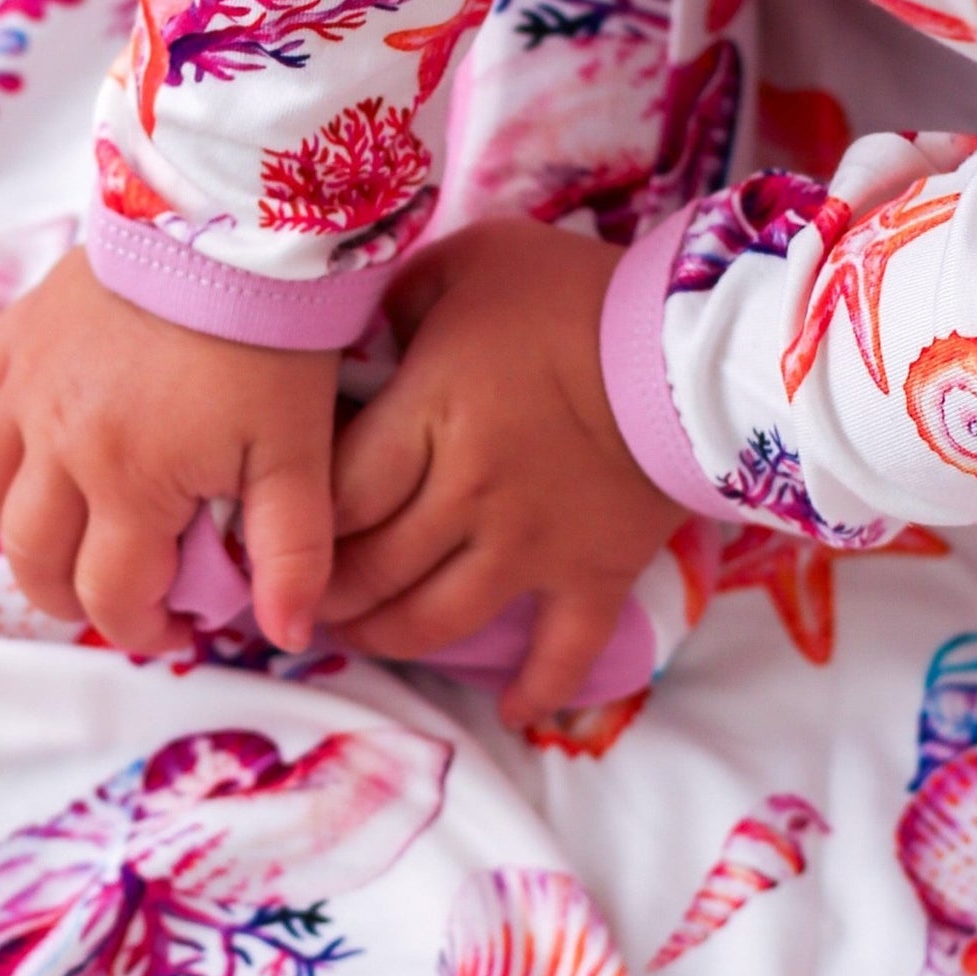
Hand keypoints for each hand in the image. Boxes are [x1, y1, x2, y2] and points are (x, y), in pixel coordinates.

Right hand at [0, 248, 339, 654]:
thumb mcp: (299, 456)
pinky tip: (48, 435)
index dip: (145, 631)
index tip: (183, 627)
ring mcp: (27, 386)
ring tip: (72, 533)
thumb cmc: (273, 337)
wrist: (231, 207)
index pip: (111, 597)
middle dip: (74, 598)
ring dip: (24, 527)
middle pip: (33, 560)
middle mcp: (57, 443)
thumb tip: (286, 638)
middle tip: (125, 595)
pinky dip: (7, 432)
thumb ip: (292, 555)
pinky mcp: (21, 330)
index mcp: (126, 485)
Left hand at [319, 218, 683, 726]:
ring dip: (386, 640)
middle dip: (325, 593)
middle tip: (301, 596)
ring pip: (436, 622)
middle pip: (371, 570)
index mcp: (430, 419)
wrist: (701, 342)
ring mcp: (531, 548)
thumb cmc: (576, 294)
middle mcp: (469, 497)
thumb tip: (353, 334)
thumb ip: (400, 300)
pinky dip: (536, 690)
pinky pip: (560, 652)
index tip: (275, 535)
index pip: (335, 497)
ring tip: (361, 638)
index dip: (296, 527)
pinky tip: (512, 711)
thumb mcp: (471, 264)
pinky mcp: (593, 576)